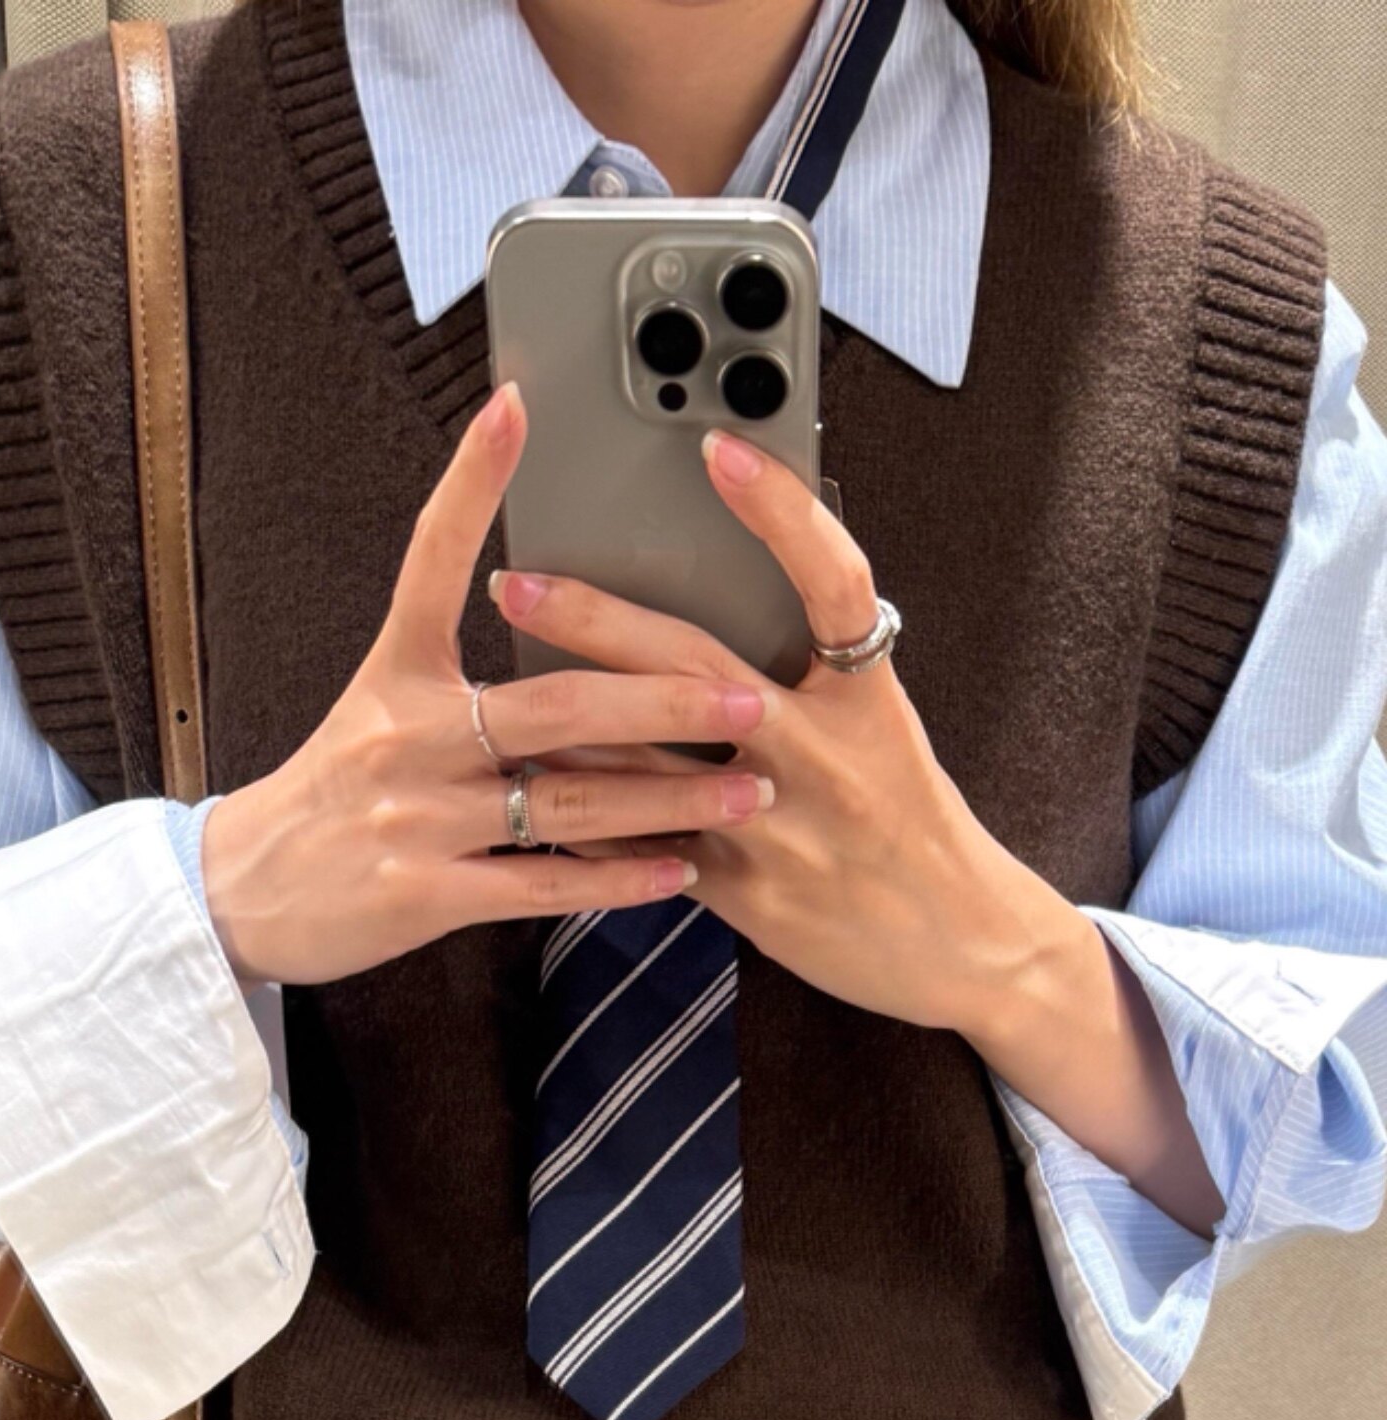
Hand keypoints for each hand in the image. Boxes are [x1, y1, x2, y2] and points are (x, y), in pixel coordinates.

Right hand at [200, 384, 776, 989]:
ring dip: (668, 800)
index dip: (471, 484)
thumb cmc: (330, 791)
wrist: (244, 889)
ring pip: (567, 805)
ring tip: (747, 793)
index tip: (514, 407)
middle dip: (661, 702)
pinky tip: (678, 871)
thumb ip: (453, 670)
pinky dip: (616, 880)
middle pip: (555, 708)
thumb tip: (533, 609)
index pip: (434, 562)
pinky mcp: (427, 893)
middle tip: (743, 700)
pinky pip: (543, 885)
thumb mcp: (375, 704)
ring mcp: (419, 818)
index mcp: (398, 675)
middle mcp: (409, 736)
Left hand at [495, 426, 1223, 1237]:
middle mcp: (823, 756)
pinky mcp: (747, 895)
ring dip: (564, 728)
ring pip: (648, 766)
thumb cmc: (915, 821)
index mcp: (865, 700)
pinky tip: (532, 796)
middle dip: (597, 622)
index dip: (782, 511)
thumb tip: (740, 595)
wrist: (961, 941)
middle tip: (516, 583)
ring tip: (487, 696)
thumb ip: (820, 674)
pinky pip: (645, 850)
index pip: (834, 584)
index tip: (720, 448)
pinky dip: (587, 822)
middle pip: (697, 670)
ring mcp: (779, 829)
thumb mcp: (885, 730)